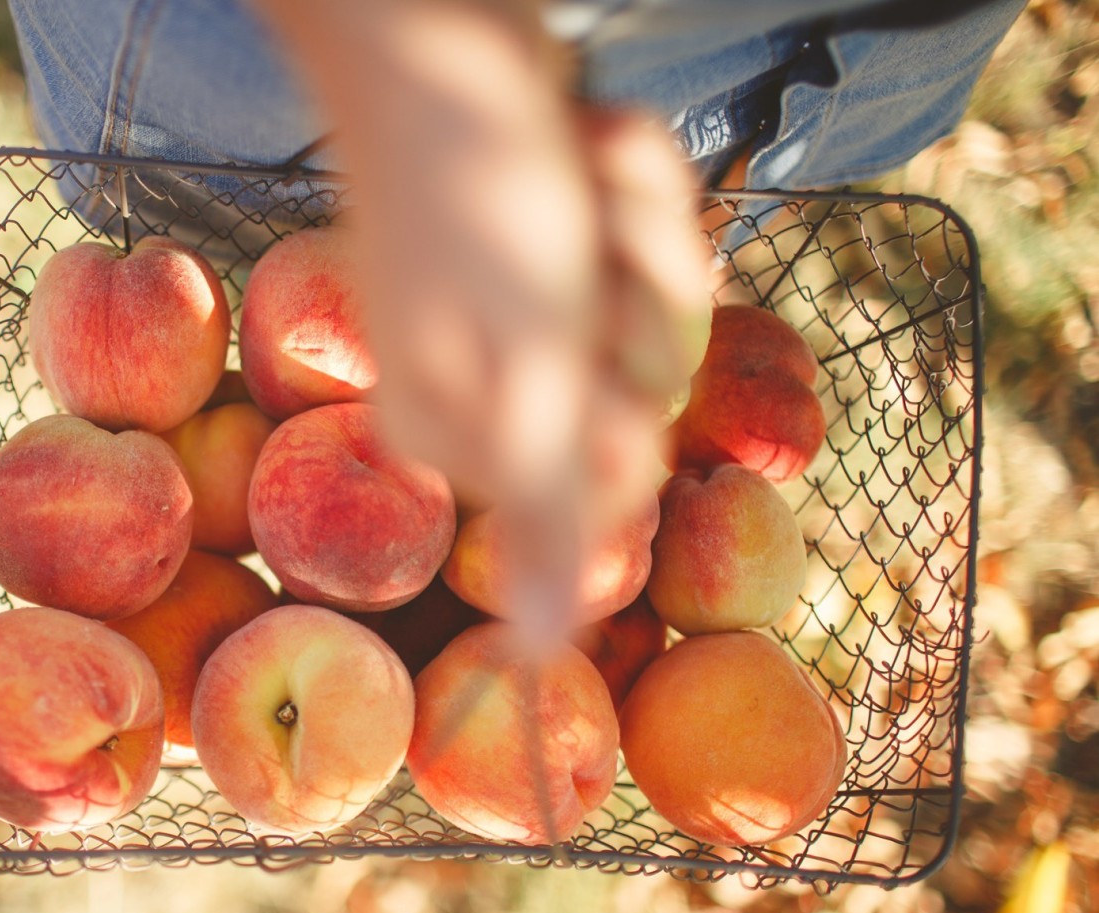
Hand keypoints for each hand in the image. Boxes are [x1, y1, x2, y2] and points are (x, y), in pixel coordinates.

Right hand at [258, 0, 709, 638]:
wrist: (436, 36)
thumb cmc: (471, 203)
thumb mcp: (528, 370)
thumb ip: (548, 515)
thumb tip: (543, 658)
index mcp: (463, 436)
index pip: (616, 484)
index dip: (624, 417)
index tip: (575, 350)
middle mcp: (495, 379)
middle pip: (653, 393)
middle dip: (640, 307)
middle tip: (569, 253)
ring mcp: (532, 304)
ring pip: (668, 305)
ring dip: (644, 230)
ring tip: (571, 182)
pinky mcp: (565, 236)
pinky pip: (655, 234)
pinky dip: (638, 179)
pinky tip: (579, 148)